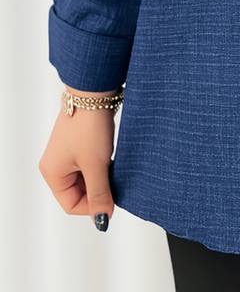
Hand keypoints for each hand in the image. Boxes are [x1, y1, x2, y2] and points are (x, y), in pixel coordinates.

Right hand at [38, 88, 118, 230]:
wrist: (94, 91)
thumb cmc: (89, 126)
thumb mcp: (96, 165)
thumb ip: (99, 194)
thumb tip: (103, 221)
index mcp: (52, 173)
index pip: (71, 205)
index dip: (93, 206)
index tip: (112, 200)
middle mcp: (55, 164)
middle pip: (78, 192)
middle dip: (97, 190)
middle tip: (114, 181)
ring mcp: (66, 153)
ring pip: (85, 177)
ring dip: (100, 176)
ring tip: (112, 166)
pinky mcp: (77, 142)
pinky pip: (88, 163)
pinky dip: (100, 164)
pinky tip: (110, 156)